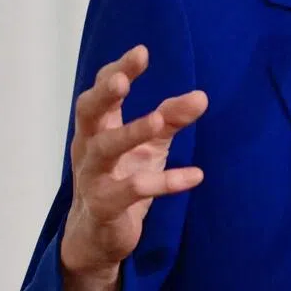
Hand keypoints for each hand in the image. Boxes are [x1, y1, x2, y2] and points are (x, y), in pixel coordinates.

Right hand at [62, 44, 207, 281]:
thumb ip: (171, 119)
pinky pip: (132, 191)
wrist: (97, 238)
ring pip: (104, 150)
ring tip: (158, 121)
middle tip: (123, 79)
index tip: (142, 52)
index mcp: (97, 128)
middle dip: (105, 94)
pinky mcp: (105, 207)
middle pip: (88, 113)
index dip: (118, 70)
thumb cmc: (122, 180)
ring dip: (130, 133)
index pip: (101, 92)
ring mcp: (93, 178)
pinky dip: (164, 182)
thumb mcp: (149, 147)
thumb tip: (201, 96)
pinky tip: (196, 175)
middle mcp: (88, 148)